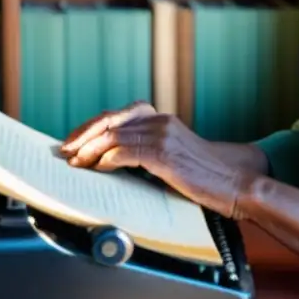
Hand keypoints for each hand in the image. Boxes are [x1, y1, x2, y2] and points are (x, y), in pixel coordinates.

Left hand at [60, 101, 249, 218]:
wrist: (234, 183)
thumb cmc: (203, 176)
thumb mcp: (171, 157)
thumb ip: (146, 152)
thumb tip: (111, 161)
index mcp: (161, 119)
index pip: (116, 116)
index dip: (91, 127)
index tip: (72, 141)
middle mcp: (160, 121)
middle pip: (110, 120)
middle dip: (83, 134)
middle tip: (65, 150)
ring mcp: (163, 135)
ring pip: (114, 136)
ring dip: (90, 150)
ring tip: (76, 163)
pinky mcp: (164, 154)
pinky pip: (126, 153)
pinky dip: (107, 160)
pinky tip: (98, 168)